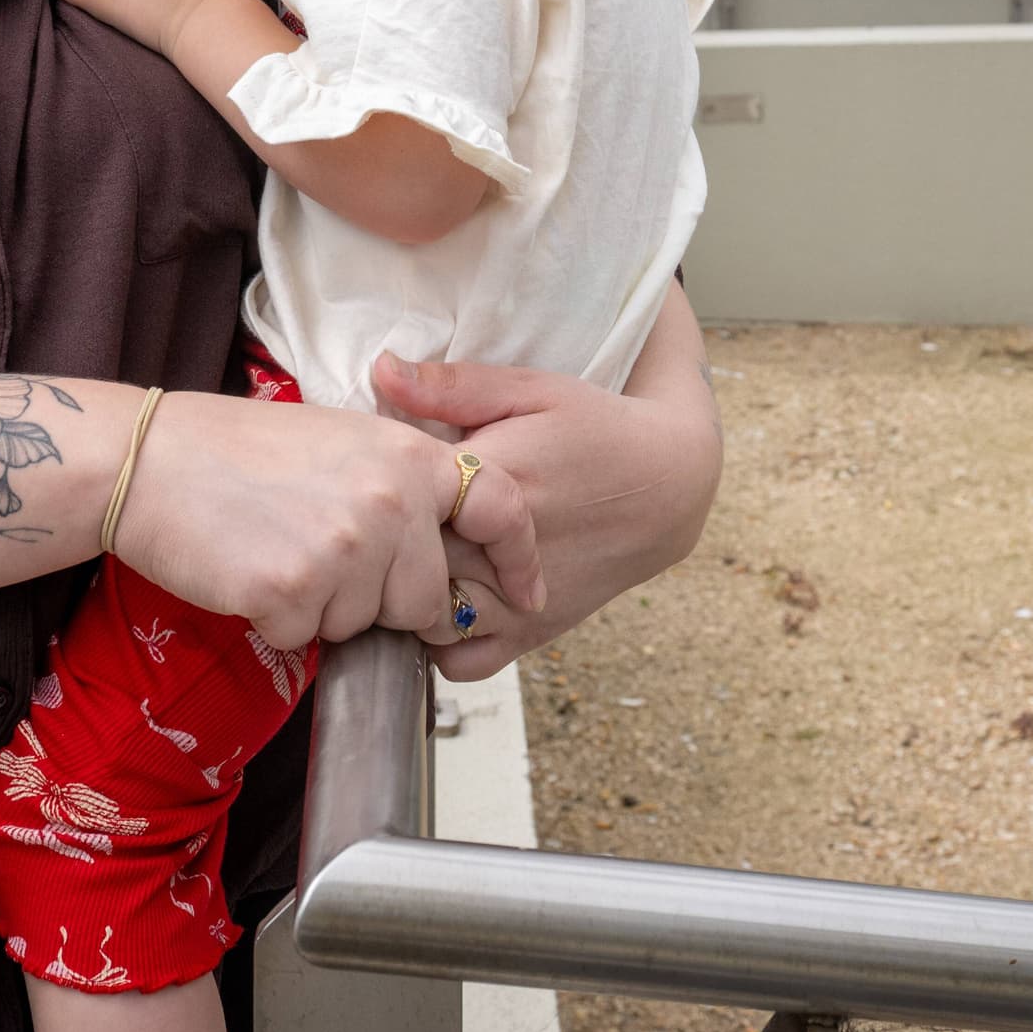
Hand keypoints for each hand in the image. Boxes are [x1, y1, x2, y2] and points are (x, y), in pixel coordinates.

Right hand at [106, 389, 544, 653]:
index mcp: (409, 454)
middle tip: (323, 554)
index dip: (519, 558)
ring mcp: (347, 548)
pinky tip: (252, 570)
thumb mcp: (346, 437)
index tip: (527, 592)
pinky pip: (309, 638)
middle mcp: (391, 500)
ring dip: (327, 607)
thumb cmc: (239, 450)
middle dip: (385, 598)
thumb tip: (444, 540)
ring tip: (281, 549)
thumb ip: (405, 481)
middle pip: (427, 596)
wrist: (152, 461)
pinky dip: (279, 620)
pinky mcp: (297, 592)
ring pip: (367, 623)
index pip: (500, 508)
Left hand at [374, 285, 721, 680]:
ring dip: (403, 599)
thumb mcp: (529, 390)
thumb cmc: (595, 428)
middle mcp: (498, 551)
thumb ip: (452, 387)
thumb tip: (380, 369)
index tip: (364, 480)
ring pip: (421, 622)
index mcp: (490, 485)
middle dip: (381, 547)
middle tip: (371, 525)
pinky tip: (439, 604)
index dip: (371, 494)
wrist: (668, 485)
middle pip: (401, 565)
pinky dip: (440, 644)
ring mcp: (515, 600)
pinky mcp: (533, 631)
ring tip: (401, 564)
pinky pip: (460, 661)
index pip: (396, 502)